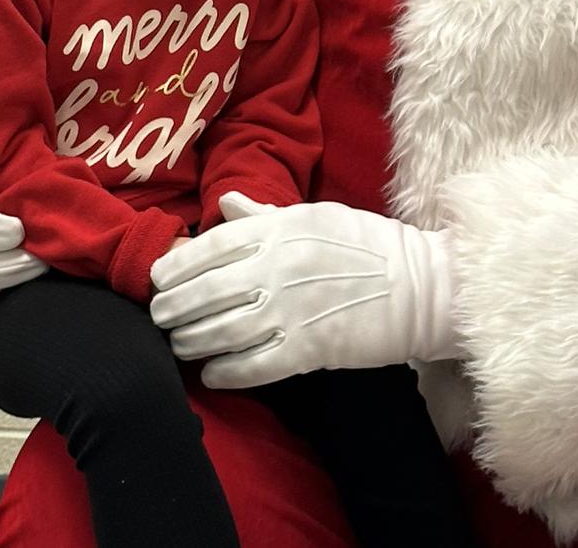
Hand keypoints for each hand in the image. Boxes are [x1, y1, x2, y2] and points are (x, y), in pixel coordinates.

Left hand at [149, 193, 457, 387]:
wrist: (420, 285)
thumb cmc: (368, 244)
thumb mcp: (317, 215)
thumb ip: (264, 214)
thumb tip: (223, 203)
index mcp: (282, 230)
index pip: (213, 246)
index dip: (178, 265)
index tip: (157, 278)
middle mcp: (280, 268)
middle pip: (208, 291)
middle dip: (174, 307)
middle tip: (159, 316)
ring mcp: (293, 311)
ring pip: (223, 331)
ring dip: (191, 340)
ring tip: (178, 344)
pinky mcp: (309, 350)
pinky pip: (254, 366)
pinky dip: (225, 371)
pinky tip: (210, 374)